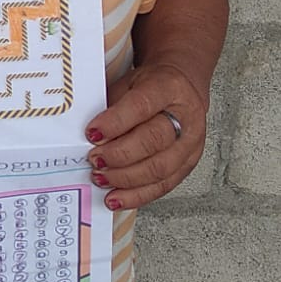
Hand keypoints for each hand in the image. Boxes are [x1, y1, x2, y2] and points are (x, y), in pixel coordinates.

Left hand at [84, 62, 207, 210]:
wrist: (180, 88)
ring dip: (125, 178)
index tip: (92, 133)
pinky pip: (164, 185)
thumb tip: (89, 137)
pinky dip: (138, 195)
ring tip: (102, 178)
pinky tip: (118, 197)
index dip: (115, 122)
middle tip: (95, 159)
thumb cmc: (150, 86)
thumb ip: (111, 107)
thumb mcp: (128, 84)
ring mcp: (191, 142)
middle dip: (119, 154)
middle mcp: (186, 115)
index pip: (141, 106)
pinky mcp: (189, 163)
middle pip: (153, 140)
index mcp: (168, 87)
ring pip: (160, 168)